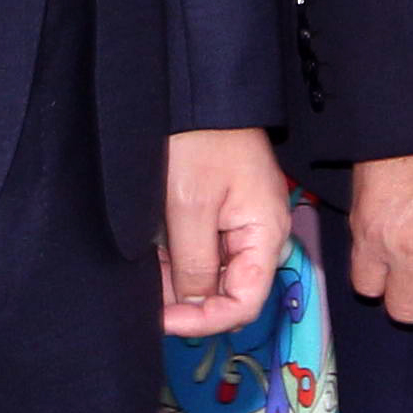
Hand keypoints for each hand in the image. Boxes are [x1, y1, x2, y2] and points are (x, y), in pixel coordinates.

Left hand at [161, 127, 290, 339]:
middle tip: (148, 299)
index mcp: (265, 235)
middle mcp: (262, 236)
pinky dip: (181, 262)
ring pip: (215, 277)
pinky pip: (208, 254)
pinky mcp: (226, 215)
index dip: (204, 321)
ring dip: (181, 283)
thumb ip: (195, 265)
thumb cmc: (199, 140)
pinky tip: (156, 256)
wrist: (198, 91)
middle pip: (230, 293)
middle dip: (189, 303)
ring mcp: (244, 225)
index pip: (245, 304)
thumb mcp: (189, 206)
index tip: (163, 320)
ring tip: (147, 274)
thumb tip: (195, 307)